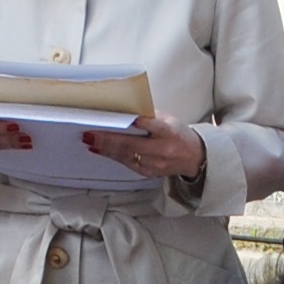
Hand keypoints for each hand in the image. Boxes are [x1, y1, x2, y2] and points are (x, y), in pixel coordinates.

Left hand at [81, 114, 208, 184]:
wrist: (193, 157)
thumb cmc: (178, 134)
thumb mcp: (169, 120)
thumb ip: (149, 115)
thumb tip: (125, 110)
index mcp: (169, 133)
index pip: (153, 126)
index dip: (140, 123)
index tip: (125, 120)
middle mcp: (162, 150)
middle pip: (132, 145)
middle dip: (109, 139)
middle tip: (91, 134)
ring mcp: (155, 164)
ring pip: (126, 156)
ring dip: (106, 149)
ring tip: (90, 141)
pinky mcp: (149, 172)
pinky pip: (127, 163)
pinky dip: (112, 156)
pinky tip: (100, 151)